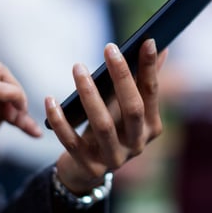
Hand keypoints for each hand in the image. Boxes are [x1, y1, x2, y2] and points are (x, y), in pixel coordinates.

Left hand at [45, 40, 165, 194]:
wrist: (86, 171)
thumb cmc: (110, 129)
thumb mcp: (125, 108)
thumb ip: (142, 82)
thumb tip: (160, 48)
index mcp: (151, 126)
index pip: (151, 93)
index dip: (149, 68)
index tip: (147, 41)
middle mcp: (137, 144)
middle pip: (132, 108)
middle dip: (121, 76)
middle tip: (109, 47)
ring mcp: (115, 159)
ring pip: (102, 125)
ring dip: (89, 94)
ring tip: (78, 67)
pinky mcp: (90, 168)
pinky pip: (72, 142)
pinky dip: (61, 121)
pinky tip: (51, 100)